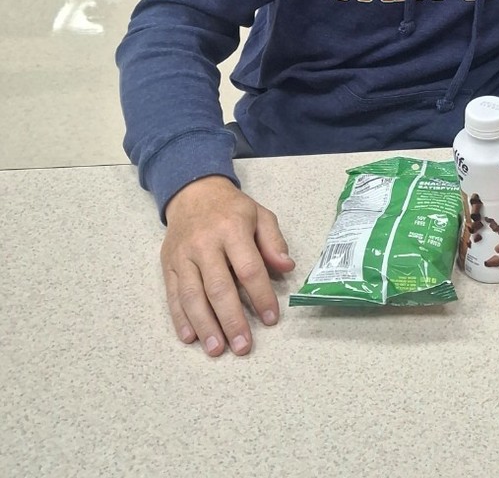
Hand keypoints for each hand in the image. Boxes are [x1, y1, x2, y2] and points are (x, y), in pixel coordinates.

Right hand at [162, 176, 294, 356]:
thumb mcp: (260, 215)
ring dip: (205, 326)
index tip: (271, 318)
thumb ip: (274, 241)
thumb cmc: (232, 209)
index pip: (249, 268)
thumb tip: (287, 267)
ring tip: (217, 350)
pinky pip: (173, 295)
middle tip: (242, 346)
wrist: (193, 192)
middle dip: (231, 320)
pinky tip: (191, 338)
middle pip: (218, 287)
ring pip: (192, 296)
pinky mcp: (168, 265)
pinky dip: (180, 319)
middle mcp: (205, 244)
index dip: (261, 295)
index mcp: (232, 230)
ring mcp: (183, 256)